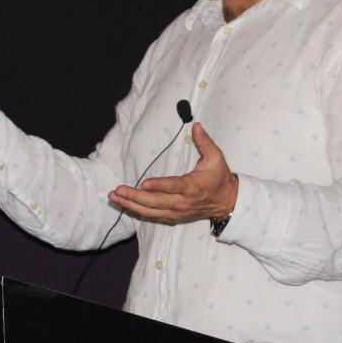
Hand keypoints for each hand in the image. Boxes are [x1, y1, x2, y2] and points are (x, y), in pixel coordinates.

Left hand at [108, 123, 238, 225]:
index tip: (144, 183)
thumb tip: (196, 125)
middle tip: (118, 190)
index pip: (174, 186)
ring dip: (131, 205)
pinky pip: (153, 216)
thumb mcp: (216, 158)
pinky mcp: (173, 217)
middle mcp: (183, 202)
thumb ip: (205, 141)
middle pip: (156, 202)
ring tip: (114, 197)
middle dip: (135, 197)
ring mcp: (177, 212)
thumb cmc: (219, 178)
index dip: (159, 186)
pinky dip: (138, 211)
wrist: (226, 202)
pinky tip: (124, 205)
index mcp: (193, 187)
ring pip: (151, 211)